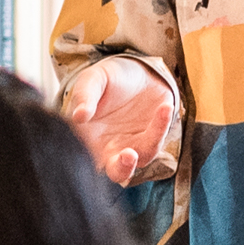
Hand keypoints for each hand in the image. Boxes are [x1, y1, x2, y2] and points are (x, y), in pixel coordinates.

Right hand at [63, 58, 172, 187]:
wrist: (136, 72)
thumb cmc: (107, 80)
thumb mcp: (92, 80)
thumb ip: (84, 96)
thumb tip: (78, 116)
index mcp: (88, 140)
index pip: (85, 160)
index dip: (89, 162)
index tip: (94, 147)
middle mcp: (110, 149)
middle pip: (116, 172)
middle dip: (122, 169)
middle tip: (127, 156)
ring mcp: (133, 146)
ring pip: (141, 158)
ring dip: (150, 143)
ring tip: (157, 116)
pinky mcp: (153, 137)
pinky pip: (157, 138)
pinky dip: (162, 125)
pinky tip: (165, 107)